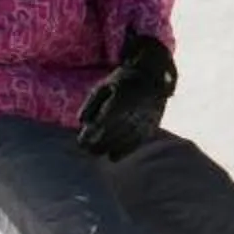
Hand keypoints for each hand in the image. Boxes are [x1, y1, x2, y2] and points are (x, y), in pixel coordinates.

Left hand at [77, 34, 175, 158]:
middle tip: (85, 148)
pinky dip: (124, 151)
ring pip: (125, 139)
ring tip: (94, 153)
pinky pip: (137, 142)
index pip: (104, 119)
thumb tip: (81, 121)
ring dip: (108, 148)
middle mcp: (135, 109)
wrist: (152, 77)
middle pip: (114, 131)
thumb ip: (91, 103)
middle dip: (98, 143)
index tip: (81, 140)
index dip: (92, 132)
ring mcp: (145, 118)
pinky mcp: (151, 125)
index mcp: (122, 98)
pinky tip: (112, 157)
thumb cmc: (122, 81)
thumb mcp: (104, 86)